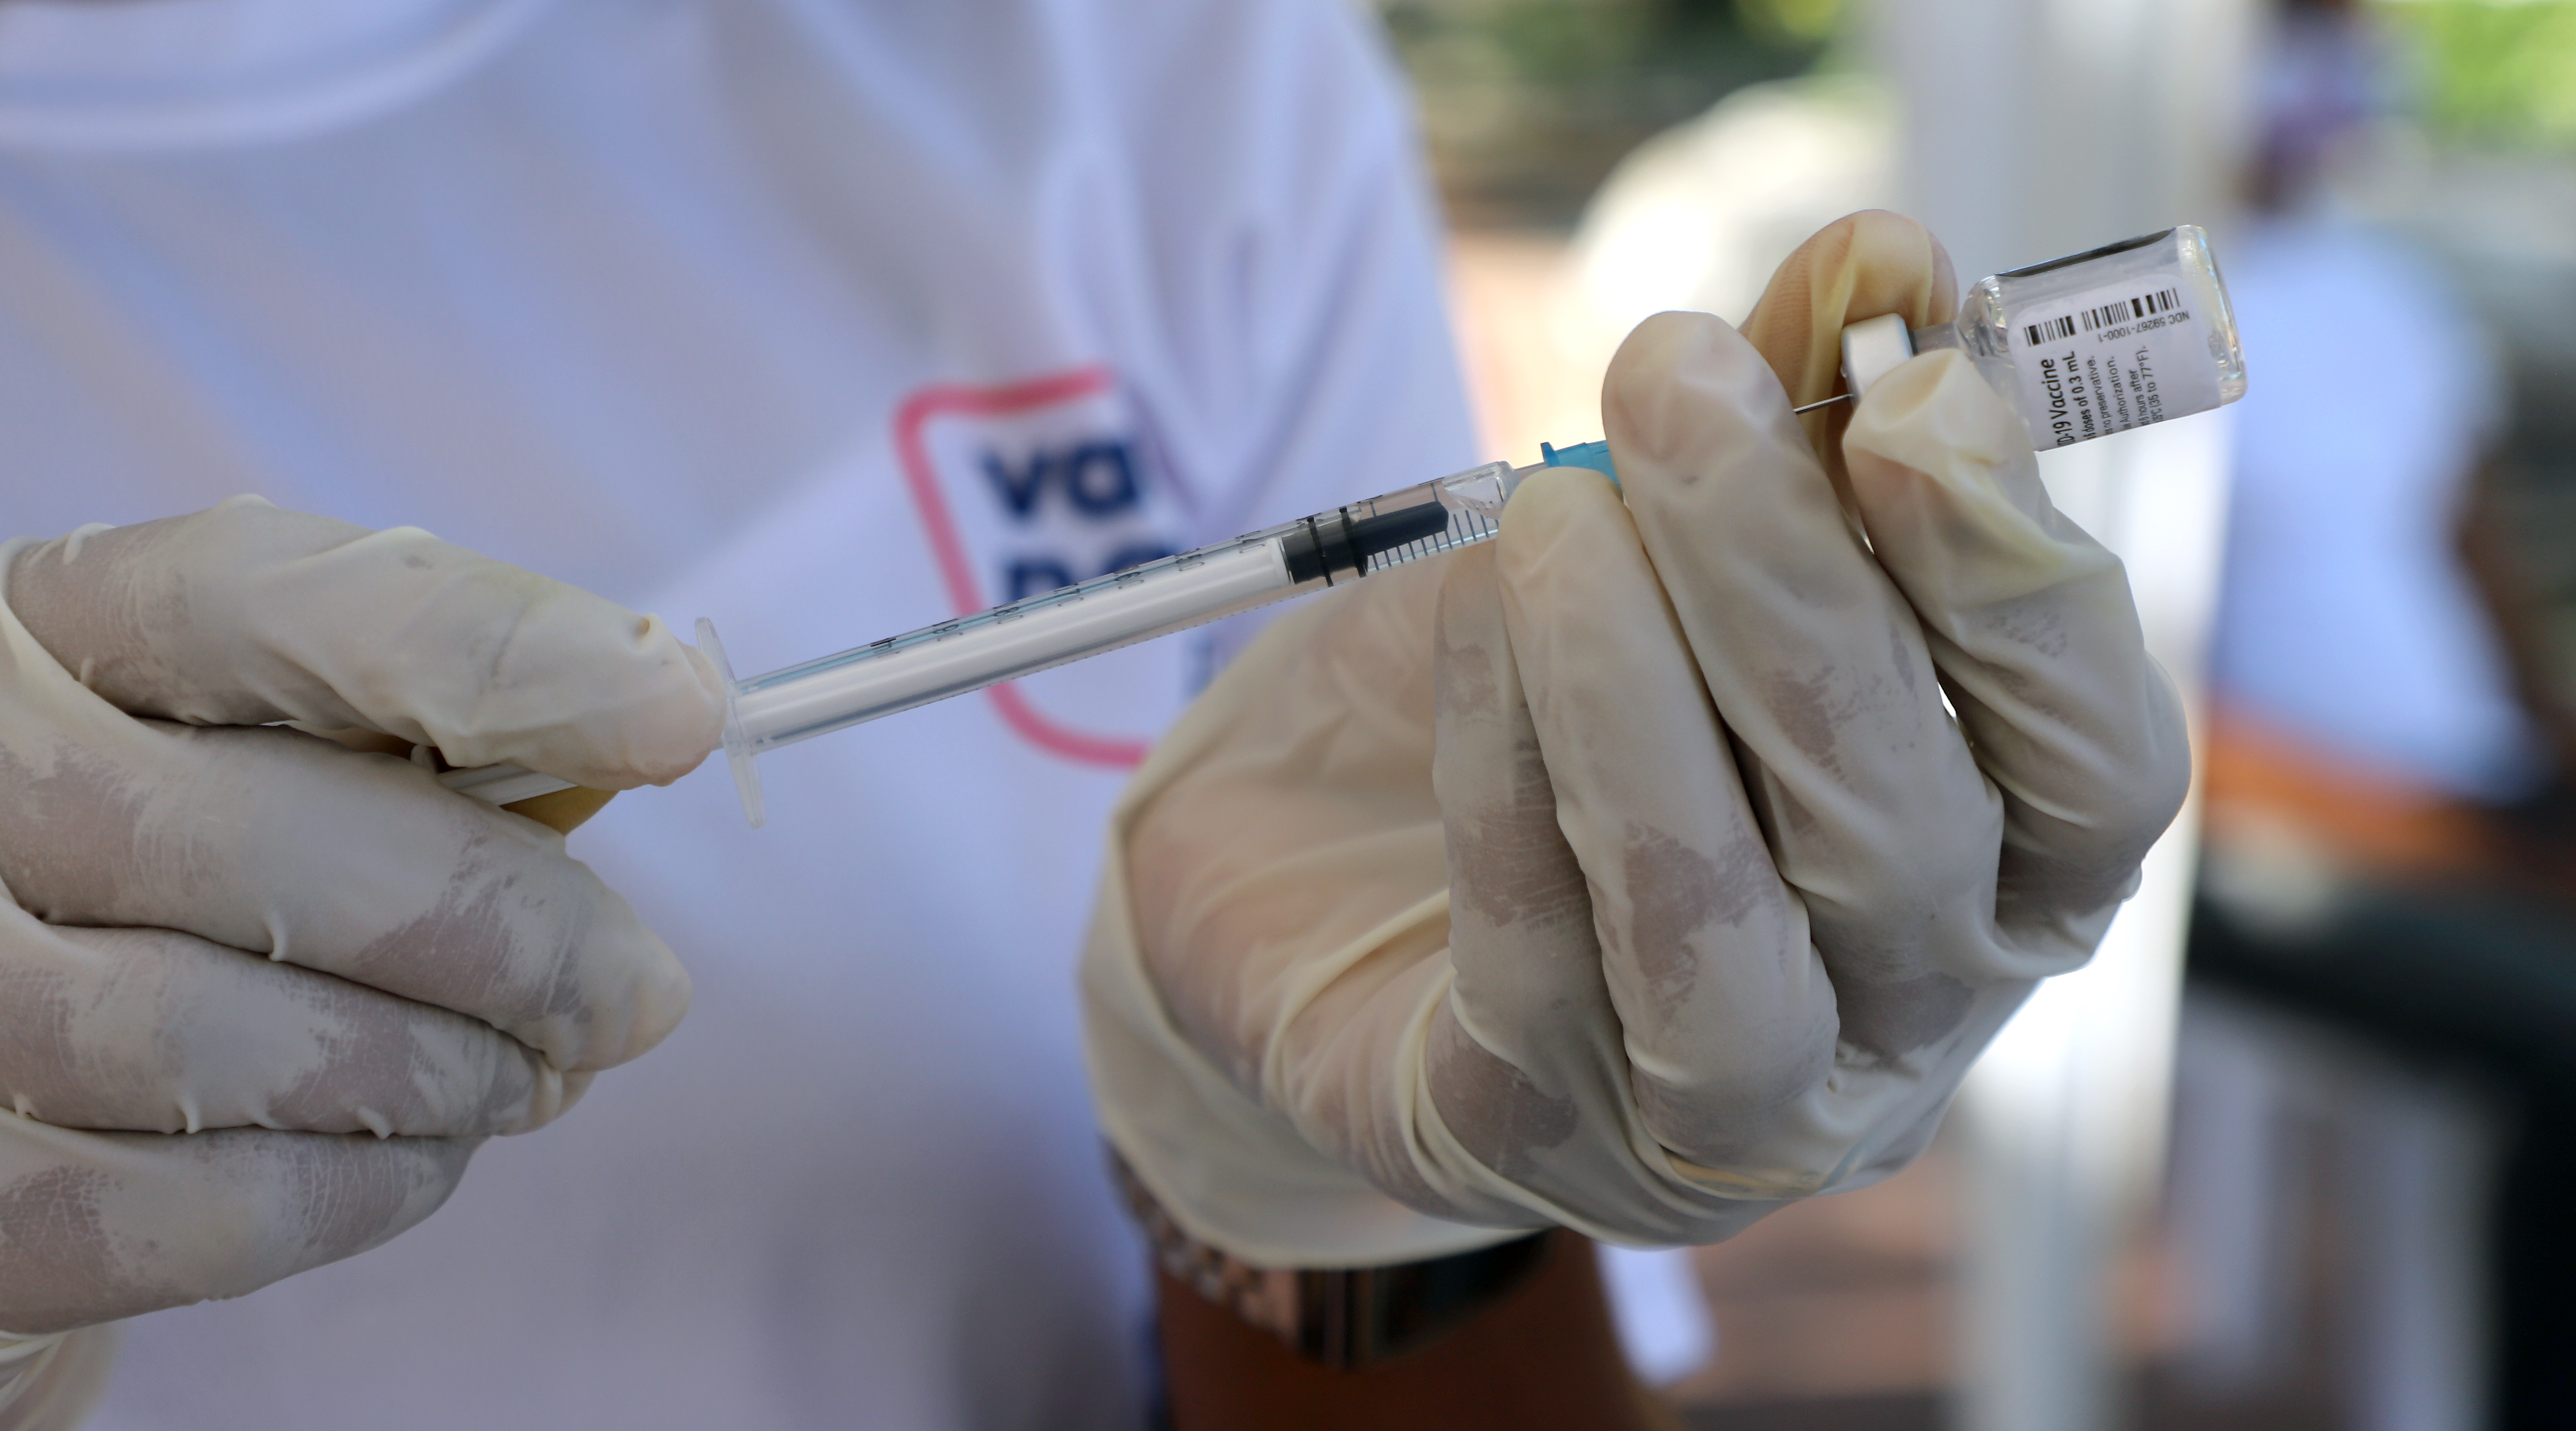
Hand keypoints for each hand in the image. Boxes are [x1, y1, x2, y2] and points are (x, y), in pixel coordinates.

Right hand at [0, 498, 719, 1356]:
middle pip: (281, 847)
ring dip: (445, 1074)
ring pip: (237, 1042)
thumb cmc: (196, 891)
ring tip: (526, 1077)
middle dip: (518, 937)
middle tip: (635, 996)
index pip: (269, 602)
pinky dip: (360, 1189)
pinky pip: (196, 1209)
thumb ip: (431, 735)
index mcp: (54, 633)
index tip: (674, 711)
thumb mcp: (291, 759)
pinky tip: (421, 1154)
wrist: (19, 1090)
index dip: (493, 656)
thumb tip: (656, 724)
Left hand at [1086, 211, 2190, 1259]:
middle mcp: (1905, 1011)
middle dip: (1792, 583)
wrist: (1321, 882)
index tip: (1913, 390)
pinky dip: (1506, 765)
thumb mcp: (1675, 545)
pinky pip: (1537, 944)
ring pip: (1727, 910)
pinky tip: (1471, 616)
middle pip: (1904, 818)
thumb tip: (1882, 258)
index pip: (2097, 756)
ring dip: (1642, 690)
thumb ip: (1792, 418)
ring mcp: (1727, 1104)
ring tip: (1554, 510)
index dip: (2014, 580)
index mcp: (2004, 869)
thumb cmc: (1555, 698)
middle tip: (1673, 384)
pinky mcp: (1533, 1129)